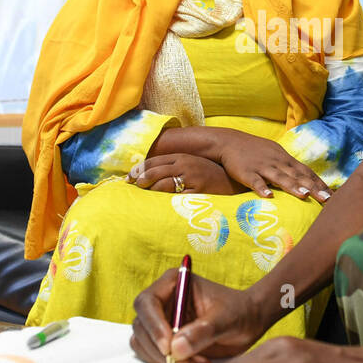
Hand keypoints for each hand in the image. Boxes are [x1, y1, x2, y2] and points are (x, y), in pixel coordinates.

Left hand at [126, 153, 240, 194]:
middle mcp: (184, 164)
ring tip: (145, 197)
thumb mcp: (191, 166)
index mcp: (181, 157)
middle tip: (133, 187)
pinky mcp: (198, 189)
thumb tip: (153, 175)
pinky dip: (166, 200)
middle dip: (141, 180)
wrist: (233, 179)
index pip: (154, 162)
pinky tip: (160, 205)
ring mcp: (191, 176)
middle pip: (155, 172)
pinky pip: (177, 196)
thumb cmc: (210, 174)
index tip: (129, 178)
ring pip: (163, 184)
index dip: (139, 170)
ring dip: (151, 191)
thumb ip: (174, 167)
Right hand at [130, 270, 268, 362]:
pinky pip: (155, 357)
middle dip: (161, 351)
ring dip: (167, 362)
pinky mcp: (165, 341)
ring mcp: (162, 322)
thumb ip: (203, 331)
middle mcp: (163, 301)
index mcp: (173, 283)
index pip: (147, 303)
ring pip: (145, 345)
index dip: (153, 326)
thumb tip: (175, 348)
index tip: (168, 348)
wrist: (249, 322)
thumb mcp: (226, 319)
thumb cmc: (240, 311)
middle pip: (142, 327)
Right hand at [213, 131, 331, 201]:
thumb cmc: (255, 151)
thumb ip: (289, 168)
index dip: (320, 183)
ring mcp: (262, 166)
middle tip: (327, 199)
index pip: (306, 172)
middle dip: (313, 187)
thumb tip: (307, 181)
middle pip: (298, 175)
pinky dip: (261, 188)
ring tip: (304, 195)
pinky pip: (255, 181)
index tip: (333, 195)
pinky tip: (268, 197)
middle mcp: (277, 162)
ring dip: (292, 186)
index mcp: (285, 159)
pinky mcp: (246, 172)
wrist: (228, 141)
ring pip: (279, 177)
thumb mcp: (275, 155)